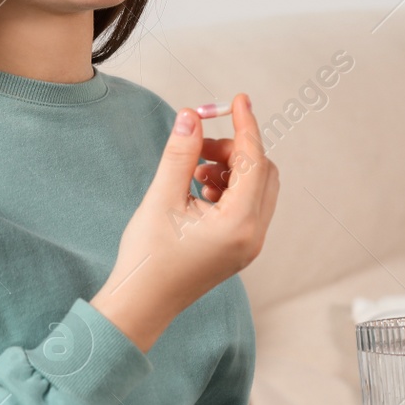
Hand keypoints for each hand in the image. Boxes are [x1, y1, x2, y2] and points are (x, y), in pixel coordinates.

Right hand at [91, 92, 278, 351]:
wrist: (141, 304)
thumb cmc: (148, 258)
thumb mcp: (161, 198)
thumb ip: (180, 154)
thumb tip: (191, 116)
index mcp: (240, 225)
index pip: (255, 161)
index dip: (246, 126)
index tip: (238, 100)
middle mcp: (253, 236)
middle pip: (263, 172)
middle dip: (235, 151)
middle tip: (200, 148)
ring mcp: (249, 245)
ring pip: (256, 188)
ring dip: (230, 169)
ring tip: (193, 173)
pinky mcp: (239, 248)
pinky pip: (247, 205)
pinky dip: (228, 188)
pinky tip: (196, 190)